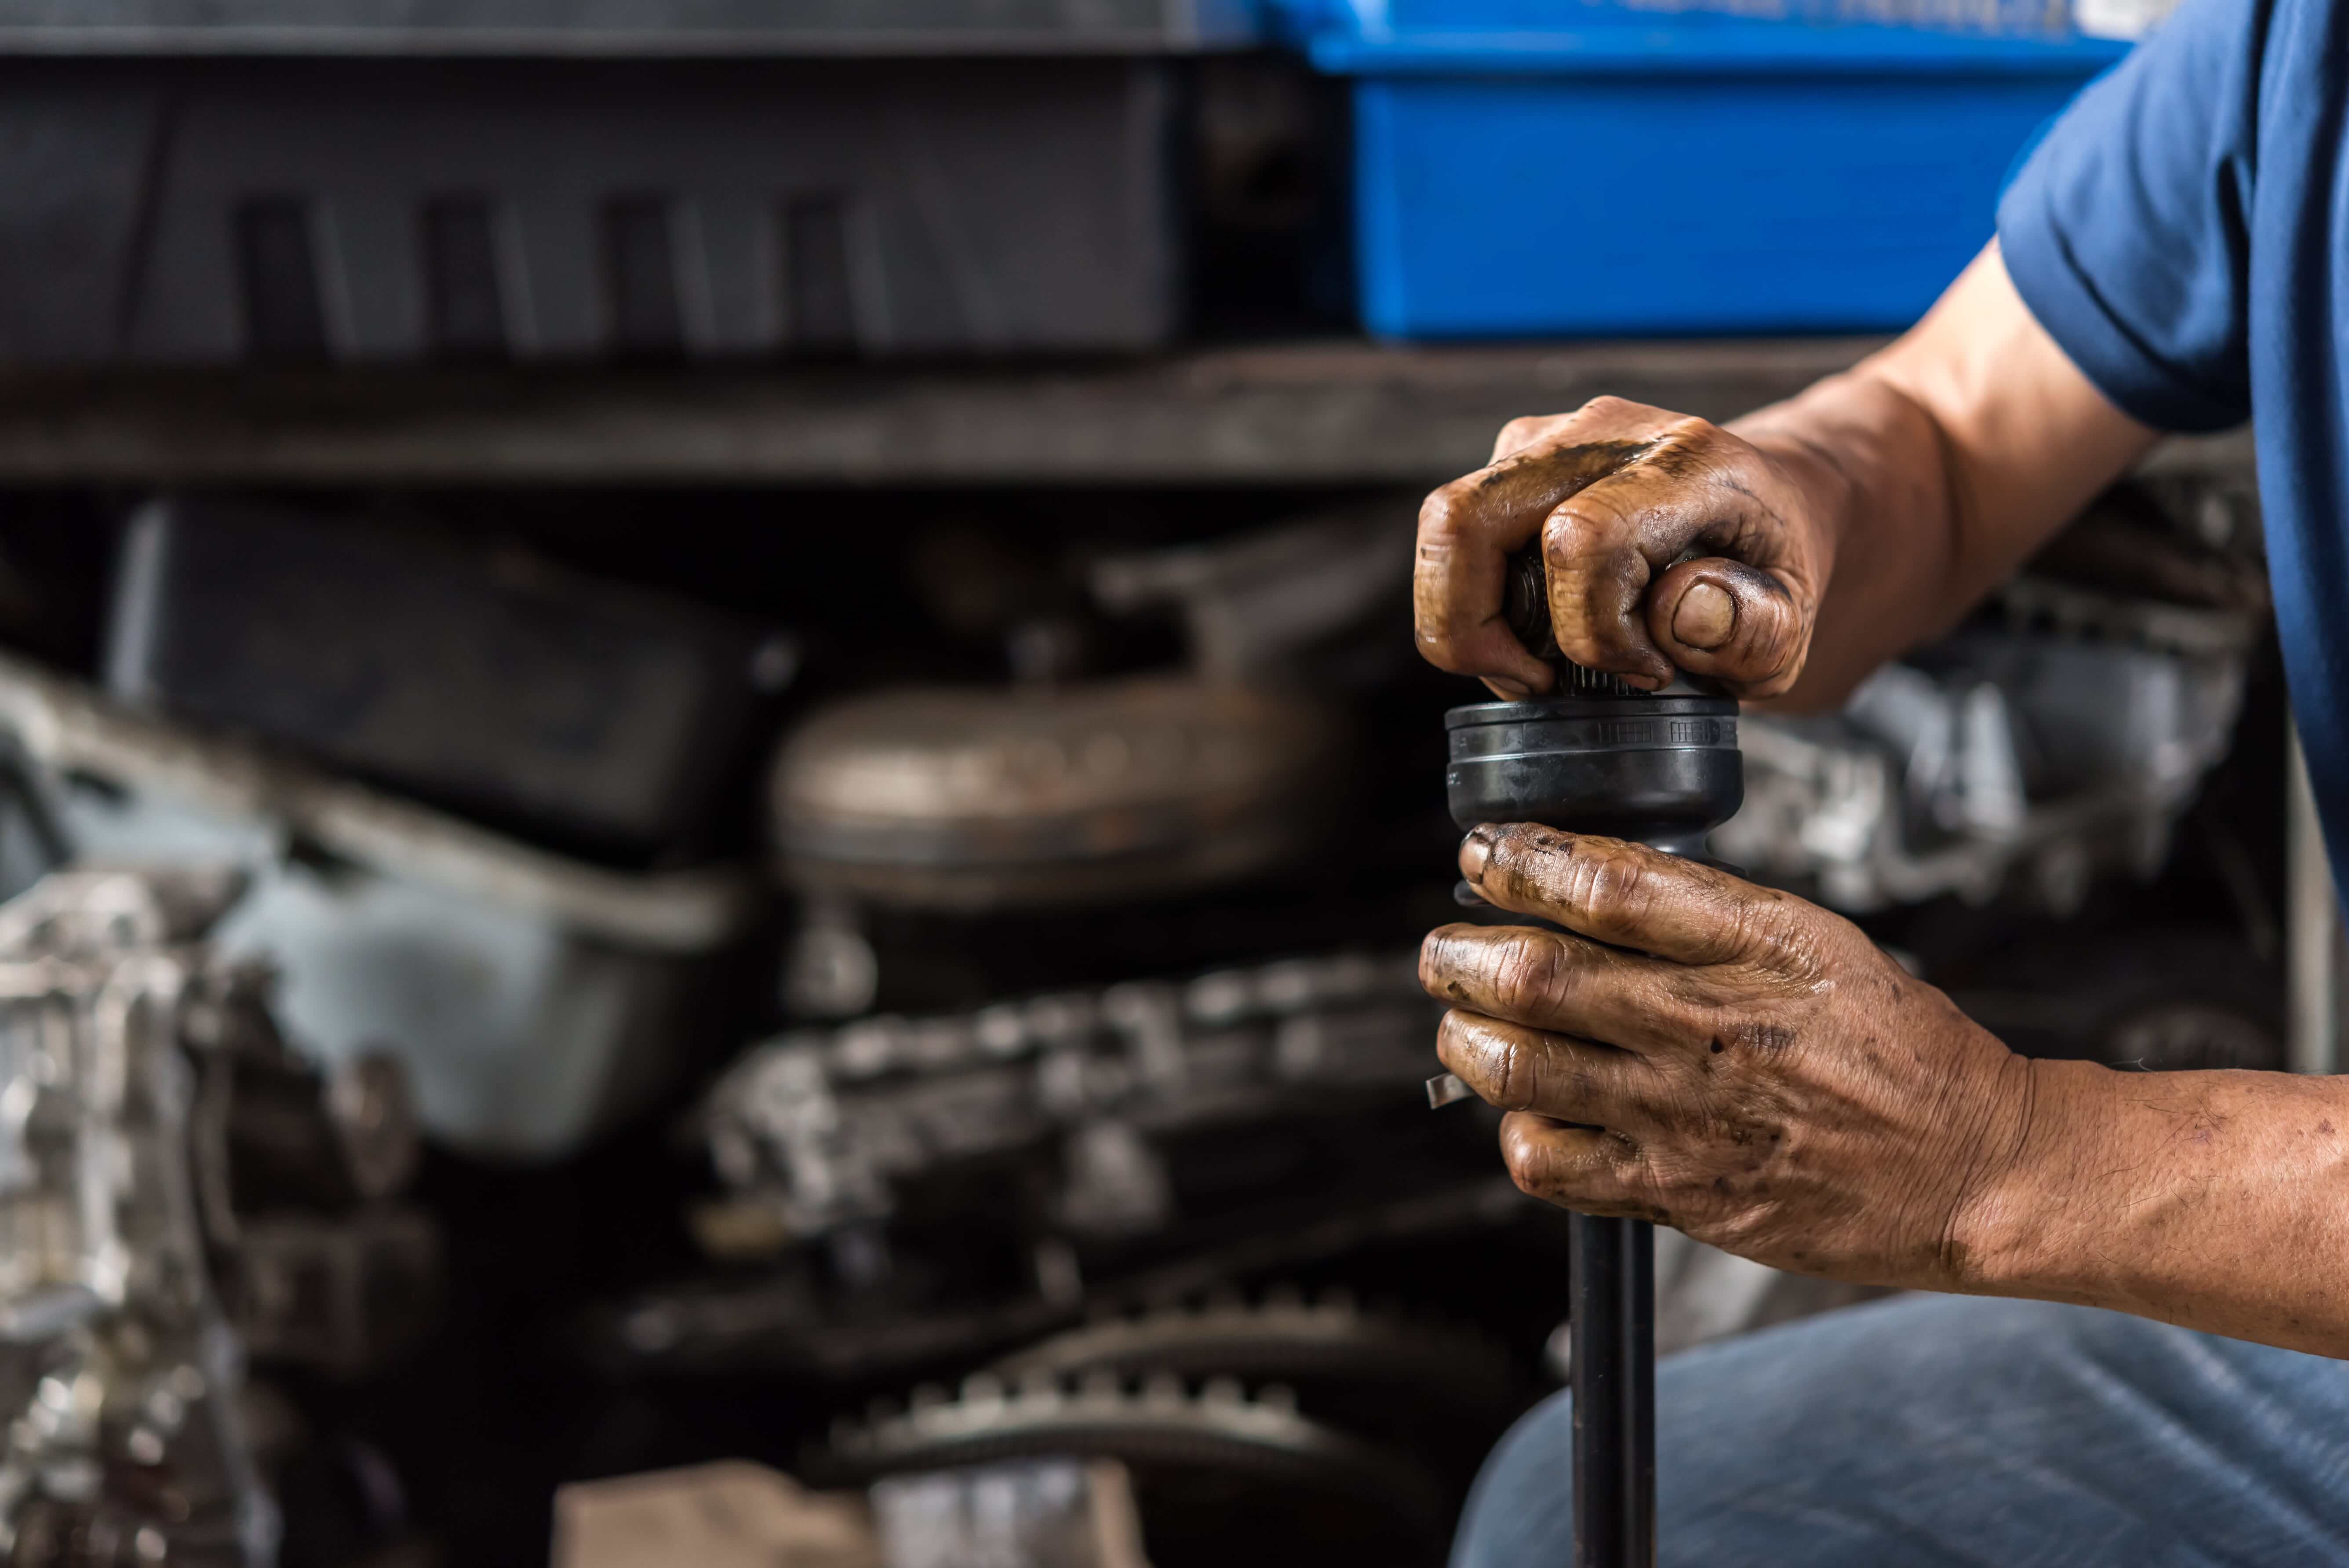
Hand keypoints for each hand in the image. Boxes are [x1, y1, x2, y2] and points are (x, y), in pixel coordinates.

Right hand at [1412, 396, 1835, 699]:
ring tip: (1537, 664)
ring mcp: (1549, 437)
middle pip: (1466, 519)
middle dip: (1474, 627)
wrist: (1775, 501)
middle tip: (1539, 682)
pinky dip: (1473, 599)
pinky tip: (1536, 628)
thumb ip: (1754, 630)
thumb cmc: (1775, 569)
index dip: (1591, 631)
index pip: (1581, 539)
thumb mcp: (1796, 625)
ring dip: (1466, 618)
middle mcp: (1604, 432)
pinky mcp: (1515, 456)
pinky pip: (1454, 534)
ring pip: (1445, 527)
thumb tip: (1676, 614)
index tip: (1646, 672)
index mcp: (1686, 462)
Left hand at [1420, 823, 2036, 1290]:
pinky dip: (1518, 1135)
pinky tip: (1523, 1116)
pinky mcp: (1683, 1194)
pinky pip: (1556, 1166)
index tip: (1483, 854)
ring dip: (1469, 1039)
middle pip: (1540, 976)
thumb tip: (1590, 876)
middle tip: (1443, 949)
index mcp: (1756, 946)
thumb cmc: (1894, 1047)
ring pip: (1525, 1069)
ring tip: (1460, 1020)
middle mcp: (1712, 1025)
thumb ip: (1706, 912)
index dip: (1523, 863)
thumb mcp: (1816, 942)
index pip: (1606, 885)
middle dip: (1464, 955)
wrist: (1972, 1165)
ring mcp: (1689, 1115)